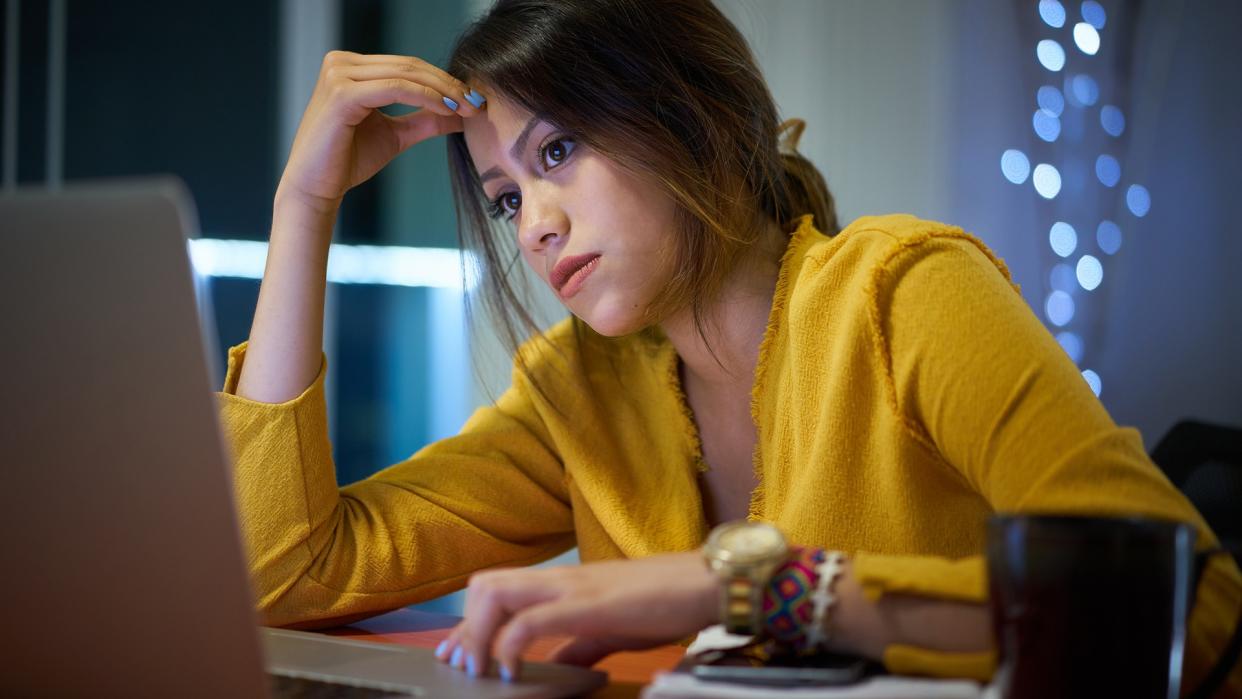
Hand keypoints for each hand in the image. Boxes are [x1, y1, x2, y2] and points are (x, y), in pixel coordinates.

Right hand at [276, 50, 483, 214]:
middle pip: (409, 66)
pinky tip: (446, 110)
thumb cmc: (348, 160)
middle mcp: (341, 63)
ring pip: (405, 75)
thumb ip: (425, 119)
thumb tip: (462, 112)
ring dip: (442, 91)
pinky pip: (394, 89)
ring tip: (467, 108)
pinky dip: (425, 98)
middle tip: (477, 103)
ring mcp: (339, 75)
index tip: (473, 100)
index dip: (444, 80)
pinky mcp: (341, 93)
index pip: (407, 66)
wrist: (316, 187)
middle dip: (448, 84)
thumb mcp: (396, 135)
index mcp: (351, 67)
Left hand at [433, 552, 718, 680]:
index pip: (497, 589)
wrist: (707, 581)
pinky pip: (533, 619)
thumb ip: (580, 646)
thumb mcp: (612, 628)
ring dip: (478, 634)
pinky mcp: (589, 604)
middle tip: (463, 665)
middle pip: (484, 585)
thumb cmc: (665, 601)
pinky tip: (513, 669)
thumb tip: (555, 668)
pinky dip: (511, 644)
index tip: (454, 653)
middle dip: (464, 627)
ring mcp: (572, 588)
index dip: (467, 623)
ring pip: (497, 594)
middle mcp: (560, 579)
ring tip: (482, 668)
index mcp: (563, 583)